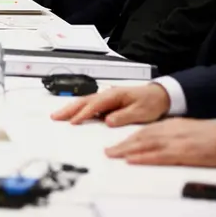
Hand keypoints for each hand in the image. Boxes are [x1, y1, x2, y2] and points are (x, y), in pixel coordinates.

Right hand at [50, 83, 170, 126]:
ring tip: (58, 115)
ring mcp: (106, 98)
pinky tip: (72, 115)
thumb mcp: (141, 112)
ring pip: (84, 102)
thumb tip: (107, 121)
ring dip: (70, 108)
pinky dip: (78, 109)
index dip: (83, 114)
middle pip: (84, 101)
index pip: (95, 105)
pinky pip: (89, 105)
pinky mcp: (107, 103)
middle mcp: (108, 94)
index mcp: (114, 95)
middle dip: (68, 109)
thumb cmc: (151, 102)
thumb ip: (124, 116)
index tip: (73, 121)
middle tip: (55, 116)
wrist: (160, 96)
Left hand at [106, 118, 215, 166]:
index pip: (145, 131)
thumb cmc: (213, 135)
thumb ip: (172, 133)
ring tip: (113, 155)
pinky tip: (133, 160)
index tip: (116, 143)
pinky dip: (144, 157)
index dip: (128, 138)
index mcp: (171, 125)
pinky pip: (159, 156)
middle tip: (108, 151)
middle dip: (122, 144)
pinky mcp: (183, 153)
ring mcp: (175, 142)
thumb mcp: (187, 129)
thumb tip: (157, 141)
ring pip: (146, 145)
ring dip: (127, 150)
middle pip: (141, 137)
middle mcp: (170, 131)